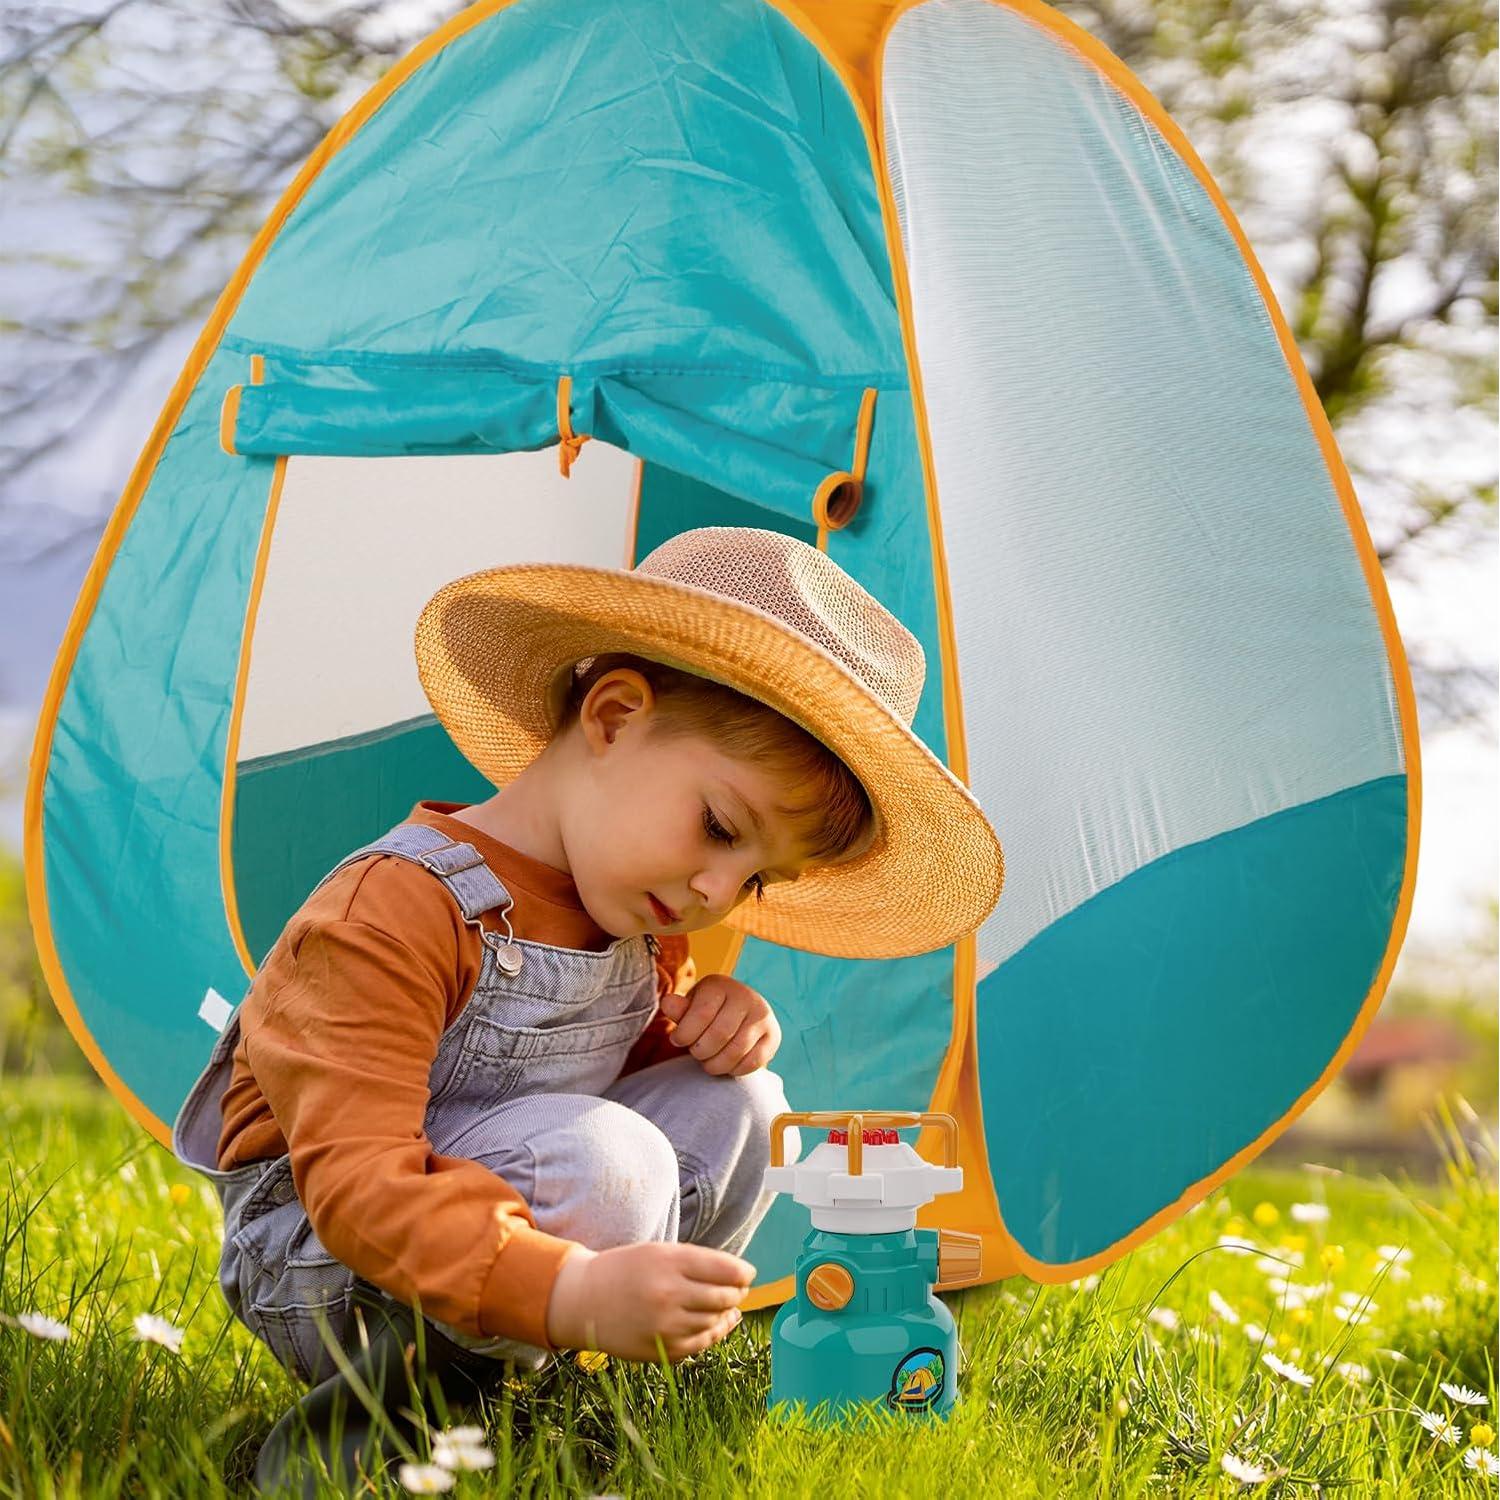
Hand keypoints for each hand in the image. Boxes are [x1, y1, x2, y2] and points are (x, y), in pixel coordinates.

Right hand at [544, 1242, 752, 1360]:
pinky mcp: (660, 1350)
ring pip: (716, 1322)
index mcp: (670, 1262)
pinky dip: (712, 1334)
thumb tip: (741, 1282)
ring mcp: (665, 1326)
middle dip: (737, 1293)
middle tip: (739, 1290)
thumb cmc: (627, 1269)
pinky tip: (713, 1324)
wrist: (584, 1300)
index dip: (744, 1273)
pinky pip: (700, 1345)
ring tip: (726, 1306)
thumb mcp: (660, 1253)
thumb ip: (700, 1264)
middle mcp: (669, 1294)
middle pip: (725, 1297)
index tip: (748, 1273)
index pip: (726, 1269)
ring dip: (727, 1314)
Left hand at [656, 973, 781, 1074]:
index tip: (678, 1040)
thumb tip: (668, 1003)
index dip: (685, 1034)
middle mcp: (746, 996)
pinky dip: (734, 1070)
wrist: (739, 1012)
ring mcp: (762, 1016)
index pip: (701, 1014)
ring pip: (736, 1051)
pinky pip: (753, 1062)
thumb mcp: (691, 1006)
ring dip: (716, 1064)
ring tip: (708, 1062)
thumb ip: (679, 1009)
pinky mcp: (773, 1036)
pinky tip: (726, 1065)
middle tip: (695, 1053)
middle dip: (700, 1051)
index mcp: (721, 985)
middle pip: (719, 1035)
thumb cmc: (708, 1011)